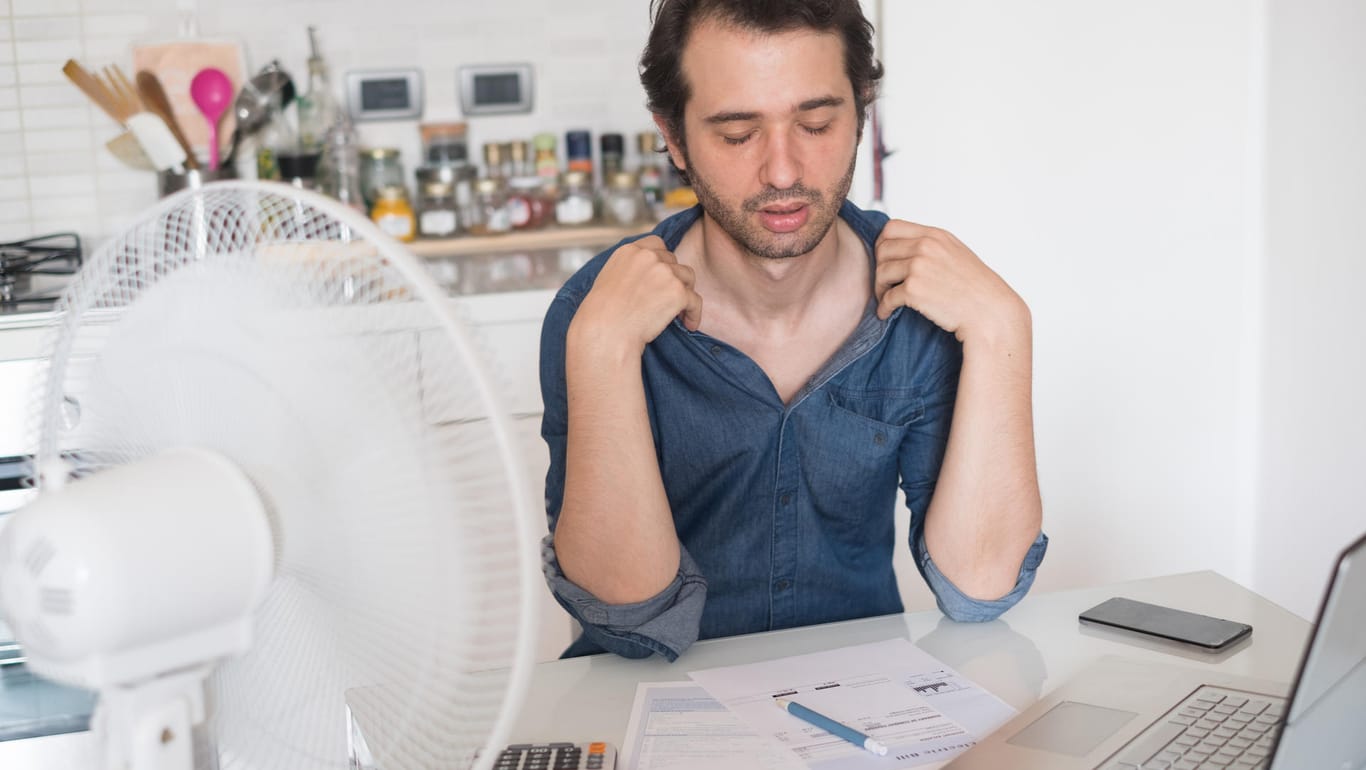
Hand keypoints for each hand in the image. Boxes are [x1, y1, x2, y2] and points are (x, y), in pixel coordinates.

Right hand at [571, 236, 703, 353]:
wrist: (607, 332)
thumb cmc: (602, 314)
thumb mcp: (609, 278)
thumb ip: (629, 269)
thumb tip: (646, 277)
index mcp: (630, 251)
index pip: (656, 245)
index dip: (662, 261)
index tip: (662, 276)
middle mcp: (649, 257)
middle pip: (673, 261)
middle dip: (673, 278)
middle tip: (669, 299)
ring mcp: (665, 273)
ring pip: (688, 277)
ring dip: (685, 293)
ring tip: (679, 312)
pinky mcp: (678, 292)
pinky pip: (695, 300)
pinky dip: (694, 313)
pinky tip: (689, 325)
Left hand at [874, 221, 1027, 343]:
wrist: (989, 311)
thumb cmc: (975, 287)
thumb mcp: (955, 253)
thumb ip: (931, 246)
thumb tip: (904, 248)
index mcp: (935, 235)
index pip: (891, 228)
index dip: (882, 244)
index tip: (884, 259)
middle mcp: (925, 247)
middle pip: (882, 250)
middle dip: (879, 267)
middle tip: (884, 282)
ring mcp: (918, 267)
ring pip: (881, 272)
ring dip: (880, 288)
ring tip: (886, 298)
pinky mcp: (914, 290)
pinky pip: (887, 297)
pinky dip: (883, 307)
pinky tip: (886, 312)